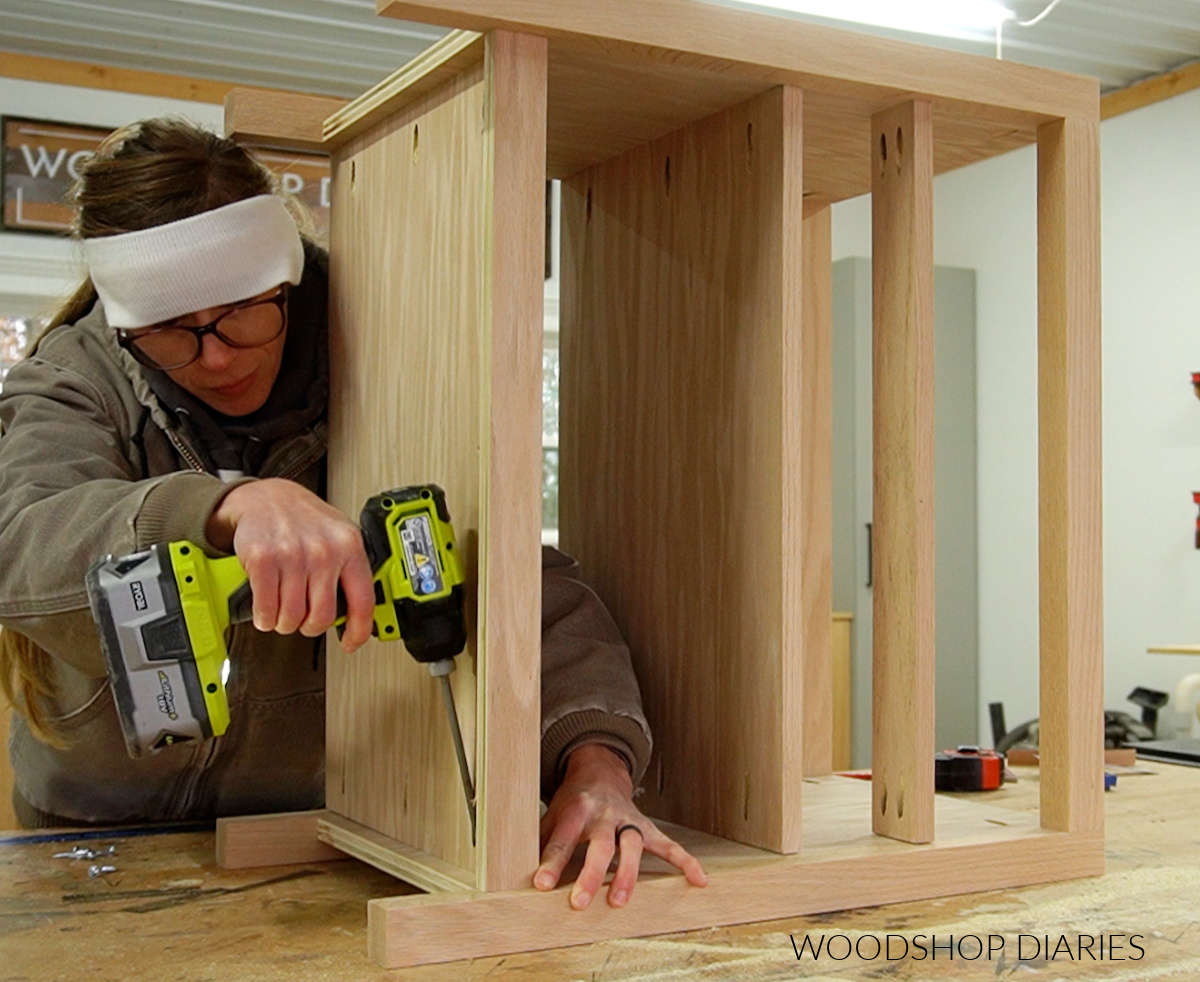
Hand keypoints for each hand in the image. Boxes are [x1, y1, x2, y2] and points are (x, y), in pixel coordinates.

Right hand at [206, 478, 374, 651]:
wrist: (268, 497)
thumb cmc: (306, 520)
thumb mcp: (340, 536)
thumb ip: (352, 570)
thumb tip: (360, 613)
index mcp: (350, 547)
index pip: (363, 602)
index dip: (358, 631)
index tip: (350, 643)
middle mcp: (324, 551)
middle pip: (321, 617)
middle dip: (309, 626)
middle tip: (303, 620)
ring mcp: (293, 555)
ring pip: (291, 616)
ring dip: (284, 622)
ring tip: (282, 610)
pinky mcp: (263, 559)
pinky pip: (266, 608)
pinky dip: (264, 617)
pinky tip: (266, 609)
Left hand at [534, 743, 706, 908]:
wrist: (599, 771)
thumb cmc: (572, 801)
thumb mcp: (552, 813)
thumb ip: (541, 840)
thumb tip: (516, 871)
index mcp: (576, 809)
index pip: (563, 838)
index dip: (551, 861)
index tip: (541, 884)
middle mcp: (603, 813)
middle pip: (600, 844)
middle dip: (590, 873)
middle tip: (579, 902)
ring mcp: (628, 819)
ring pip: (631, 845)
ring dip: (626, 874)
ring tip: (619, 902)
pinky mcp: (646, 827)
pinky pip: (668, 844)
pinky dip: (684, 861)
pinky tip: (698, 880)